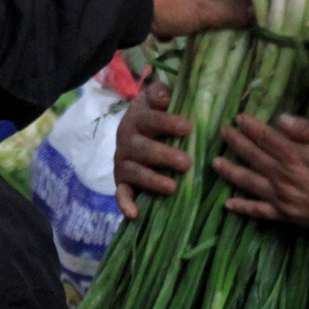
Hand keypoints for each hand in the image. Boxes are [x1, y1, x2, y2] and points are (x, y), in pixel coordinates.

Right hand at [113, 82, 192, 217]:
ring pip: (134, 171)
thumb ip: (161, 94)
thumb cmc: (158, 115)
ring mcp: (123, 162)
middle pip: (143, 148)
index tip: (188, 127)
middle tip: (187, 162)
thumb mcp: (159, 99)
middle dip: (164, 155)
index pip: (151, 119)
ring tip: (172, 187)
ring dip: (152, 180)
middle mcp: (127, 140)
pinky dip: (124, 203)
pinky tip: (133, 214)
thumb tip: (163, 96)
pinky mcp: (122, 181)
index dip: (168, 123)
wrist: (136, 128)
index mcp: (138, 118)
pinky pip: (121, 193)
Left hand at [145, 0, 251, 39]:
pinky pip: (161, 11)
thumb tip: (255, 12)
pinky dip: (164, 22)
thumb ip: (228, 12)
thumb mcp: (203, 11)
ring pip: (178, 4)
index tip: (229, 15)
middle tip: (205, 28)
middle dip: (199, 13)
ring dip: (181, 20)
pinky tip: (163, 33)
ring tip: (182, 32)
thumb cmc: (169, 4)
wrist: (125, 7)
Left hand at [213, 113, 308, 236]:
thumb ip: (305, 130)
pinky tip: (228, 204)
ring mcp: (280, 197)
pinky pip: (259, 211)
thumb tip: (280, 119)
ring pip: (249, 182)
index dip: (250, 127)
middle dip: (236, 143)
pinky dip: (243, 208)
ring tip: (215, 163)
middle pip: (253, 156)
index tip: (238, 118)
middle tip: (222, 132)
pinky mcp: (284, 215)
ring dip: (231, 171)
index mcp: (293, 155)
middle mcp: (281, 175)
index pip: (266, 137)